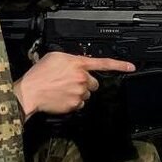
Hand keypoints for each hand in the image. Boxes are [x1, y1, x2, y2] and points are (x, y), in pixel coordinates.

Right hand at [13, 52, 135, 120]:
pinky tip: (62, 97)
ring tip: (63, 90)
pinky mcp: (76, 104)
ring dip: (79, 92)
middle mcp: (82, 78)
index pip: (104, 63)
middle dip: (86, 83)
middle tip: (71, 82)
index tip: (131, 67)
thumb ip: (70, 58)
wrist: (30, 92)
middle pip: (94, 82)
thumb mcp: (54, 57)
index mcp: (78, 64)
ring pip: (87, 94)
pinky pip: (80, 104)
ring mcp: (80, 92)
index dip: (120, 65)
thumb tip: (77, 63)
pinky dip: (73, 102)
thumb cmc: (39, 74)